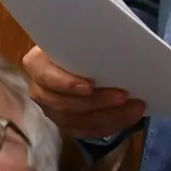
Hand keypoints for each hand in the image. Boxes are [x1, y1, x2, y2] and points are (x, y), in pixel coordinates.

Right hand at [21, 46, 144, 140]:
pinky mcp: (66, 124)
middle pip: (64, 104)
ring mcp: (52, 110)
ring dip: (109, 116)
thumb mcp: (77, 39)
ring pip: (78, 121)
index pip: (46, 76)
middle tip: (122, 96)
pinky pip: (88, 131)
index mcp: (36, 64)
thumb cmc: (79, 45)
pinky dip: (111, 125)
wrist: (79, 58)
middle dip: (97, 102)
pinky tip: (129, 116)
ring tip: (134, 107)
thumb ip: (86, 43)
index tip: (89, 86)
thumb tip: (113, 44)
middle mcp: (40, 90)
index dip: (66, 84)